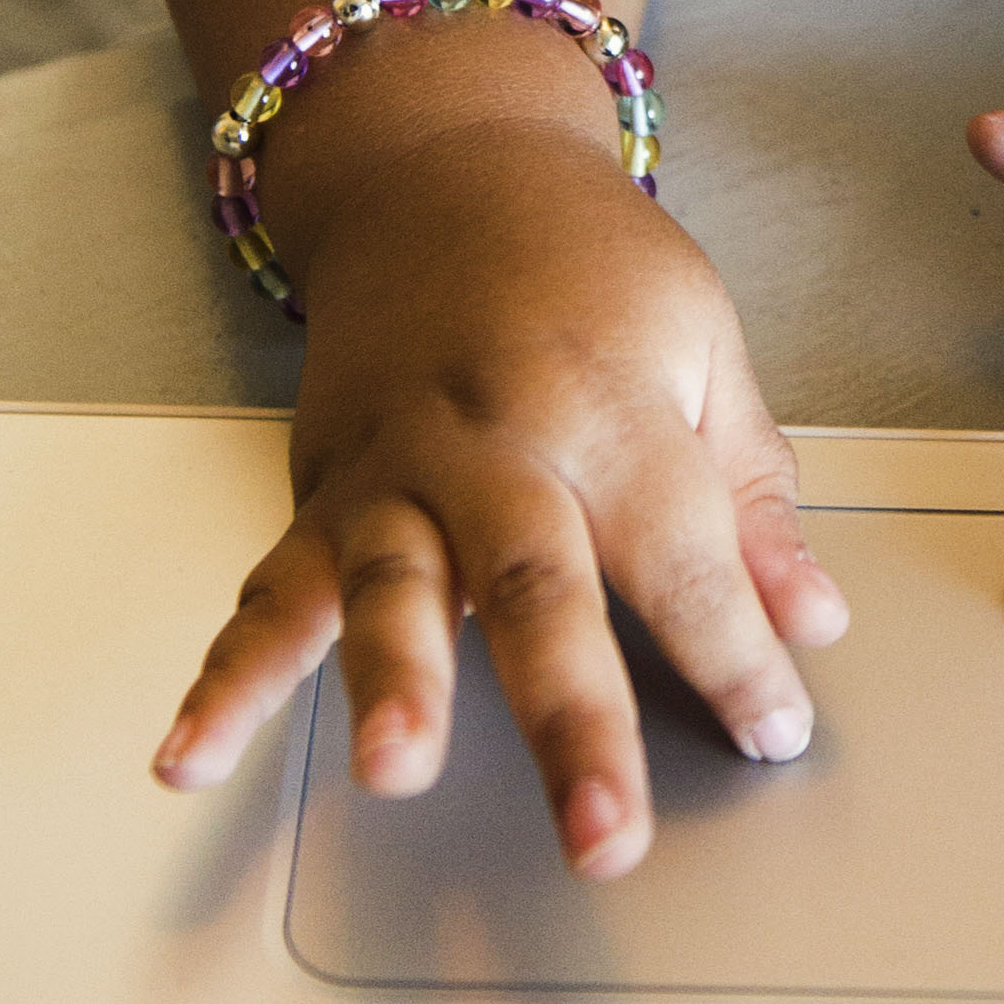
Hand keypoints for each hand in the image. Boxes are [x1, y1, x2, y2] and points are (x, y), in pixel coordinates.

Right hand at [151, 112, 846, 877]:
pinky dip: (226, 678)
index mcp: (612, 406)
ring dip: (395, 683)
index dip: (739, 654)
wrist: (444, 170)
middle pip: (542, 592)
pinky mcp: (324, 491)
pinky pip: (270, 592)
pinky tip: (192, 757)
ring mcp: (397, 471)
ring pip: (394, 587)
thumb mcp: (702, 345)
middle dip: (573, 722)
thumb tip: (812, 619)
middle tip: (605, 833)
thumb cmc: (588, 265)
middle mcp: (499, 443)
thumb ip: (753, 490)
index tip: (776, 732)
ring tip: (397, 766)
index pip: (688, 557)